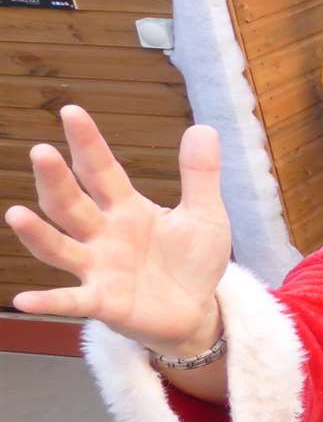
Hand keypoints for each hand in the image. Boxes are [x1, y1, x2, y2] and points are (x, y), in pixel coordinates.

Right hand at [6, 106, 229, 356]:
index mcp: (126, 208)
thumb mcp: (205, 215)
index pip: (102, 170)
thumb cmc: (193, 260)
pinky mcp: (103, 301)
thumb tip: (203, 127)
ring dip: (37, 233)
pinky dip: (49, 301)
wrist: (197, 310)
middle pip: (72, 203)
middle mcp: (103, 234)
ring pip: (60, 247)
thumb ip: (200, 175)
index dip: (87, 143)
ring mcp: (98, 268)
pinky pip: (72, 300)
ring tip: (15, 214)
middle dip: (56, 179)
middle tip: (41, 151)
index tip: (71, 111)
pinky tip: (22, 300)